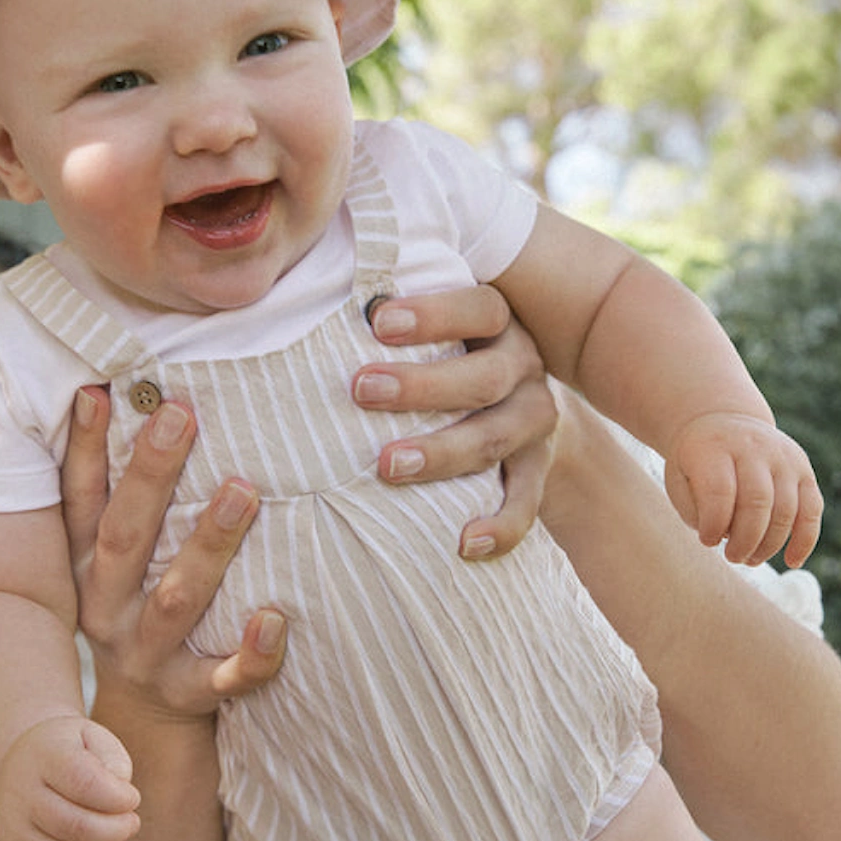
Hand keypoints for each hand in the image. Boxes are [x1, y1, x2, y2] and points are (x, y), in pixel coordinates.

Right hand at [0, 715, 141, 840]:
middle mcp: (22, 795)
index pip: (84, 782)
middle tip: (133, 824)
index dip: (118, 797)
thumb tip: (120, 796)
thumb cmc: (71, 750)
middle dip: (116, 831)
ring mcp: (14, 830)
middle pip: (74, 826)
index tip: (132, 798)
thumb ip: (111, 759)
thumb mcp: (92, 736)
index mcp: (45, 757)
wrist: (23, 762)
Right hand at [60, 386, 286, 715]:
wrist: (142, 716)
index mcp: (85, 564)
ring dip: (208, 546)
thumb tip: (111, 389)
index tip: (99, 390)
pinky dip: (251, 653)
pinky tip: (275, 619)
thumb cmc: (136, 604)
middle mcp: (107, 606)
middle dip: (151, 475)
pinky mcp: (190, 691)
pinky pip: (224, 676)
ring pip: (177, 598)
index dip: (84, 446)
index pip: (79, 499)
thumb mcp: (108, 555)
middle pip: (125, 537)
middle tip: (181, 416)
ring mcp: (147, 652)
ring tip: (241, 492)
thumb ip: (113, 490)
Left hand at [352, 285, 557, 556]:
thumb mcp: (435, 327)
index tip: (376, 320)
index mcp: (498, 323)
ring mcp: (533, 421)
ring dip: (441, 454)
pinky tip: (464, 543)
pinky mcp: (537, 470)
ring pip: (494, 439)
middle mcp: (523, 368)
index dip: (434, 314)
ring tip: (386, 466)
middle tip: (361, 390)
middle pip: (484, 377)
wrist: (523, 405)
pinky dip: (500, 526)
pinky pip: (525, 503)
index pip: (480, 308)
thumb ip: (387, 314)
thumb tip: (303, 297)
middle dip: (422, 386)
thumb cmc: (450, 354)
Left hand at [664, 411, 822, 567]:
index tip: (707, 541)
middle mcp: (753, 447)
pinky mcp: (803, 470)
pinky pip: (812, 509)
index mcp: (715, 447)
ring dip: (769, 545)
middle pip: (757, 501)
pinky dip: (804, 540)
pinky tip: (792, 561)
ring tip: (749, 558)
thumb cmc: (696, 463)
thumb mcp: (679, 478)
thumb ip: (694, 509)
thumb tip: (722, 538)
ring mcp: (783, 457)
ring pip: (786, 509)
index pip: (720, 491)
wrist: (721, 423)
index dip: (714, 525)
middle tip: (732, 557)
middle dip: (745, 540)